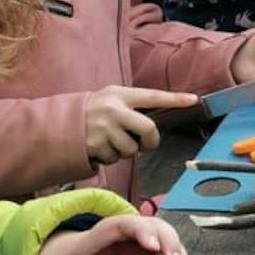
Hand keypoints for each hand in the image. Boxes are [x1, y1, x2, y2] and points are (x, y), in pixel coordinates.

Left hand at [26, 214, 186, 254]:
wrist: (55, 254)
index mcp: (95, 236)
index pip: (121, 224)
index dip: (140, 229)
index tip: (153, 247)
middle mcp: (119, 233)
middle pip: (152, 223)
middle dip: (168, 240)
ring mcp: (134, 239)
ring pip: (164, 232)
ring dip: (178, 250)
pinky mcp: (141, 250)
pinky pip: (166, 246)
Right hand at [85, 86, 200, 164]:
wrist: (61, 123)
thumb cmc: (95, 111)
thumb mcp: (112, 100)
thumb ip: (133, 107)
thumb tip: (157, 126)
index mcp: (121, 95)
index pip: (153, 96)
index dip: (175, 99)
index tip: (194, 100)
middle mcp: (113, 109)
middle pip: (148, 129)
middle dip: (151, 141)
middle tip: (146, 143)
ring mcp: (103, 128)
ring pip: (131, 149)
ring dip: (126, 151)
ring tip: (112, 141)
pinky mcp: (94, 145)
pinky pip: (115, 159)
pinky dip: (111, 157)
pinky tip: (100, 147)